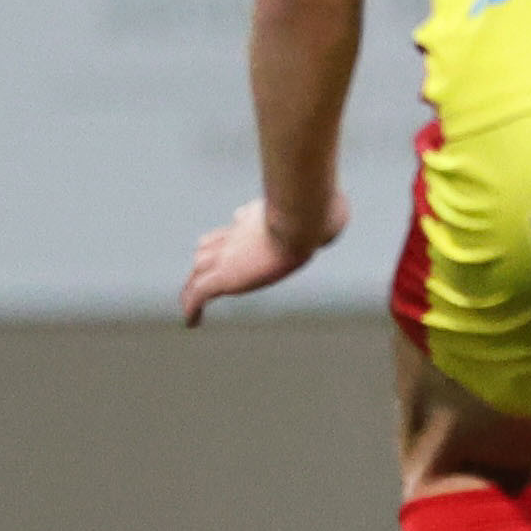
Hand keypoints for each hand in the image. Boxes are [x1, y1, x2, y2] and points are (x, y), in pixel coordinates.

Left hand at [182, 192, 342, 326]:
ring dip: (193, 286)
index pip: (230, 230)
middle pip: (206, 248)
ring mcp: (227, 256)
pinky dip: (191, 308)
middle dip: (202, 264)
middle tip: (197, 279)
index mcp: (254, 221)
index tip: (221, 247)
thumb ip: (325, 211)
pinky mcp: (225, 276)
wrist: (302, 223)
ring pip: (197, 271)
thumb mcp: (322, 208)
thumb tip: (340, 209)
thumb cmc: (317, 214)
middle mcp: (236, 236)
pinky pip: (199, 294)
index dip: (222, 241)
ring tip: (190, 303)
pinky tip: (191, 322)